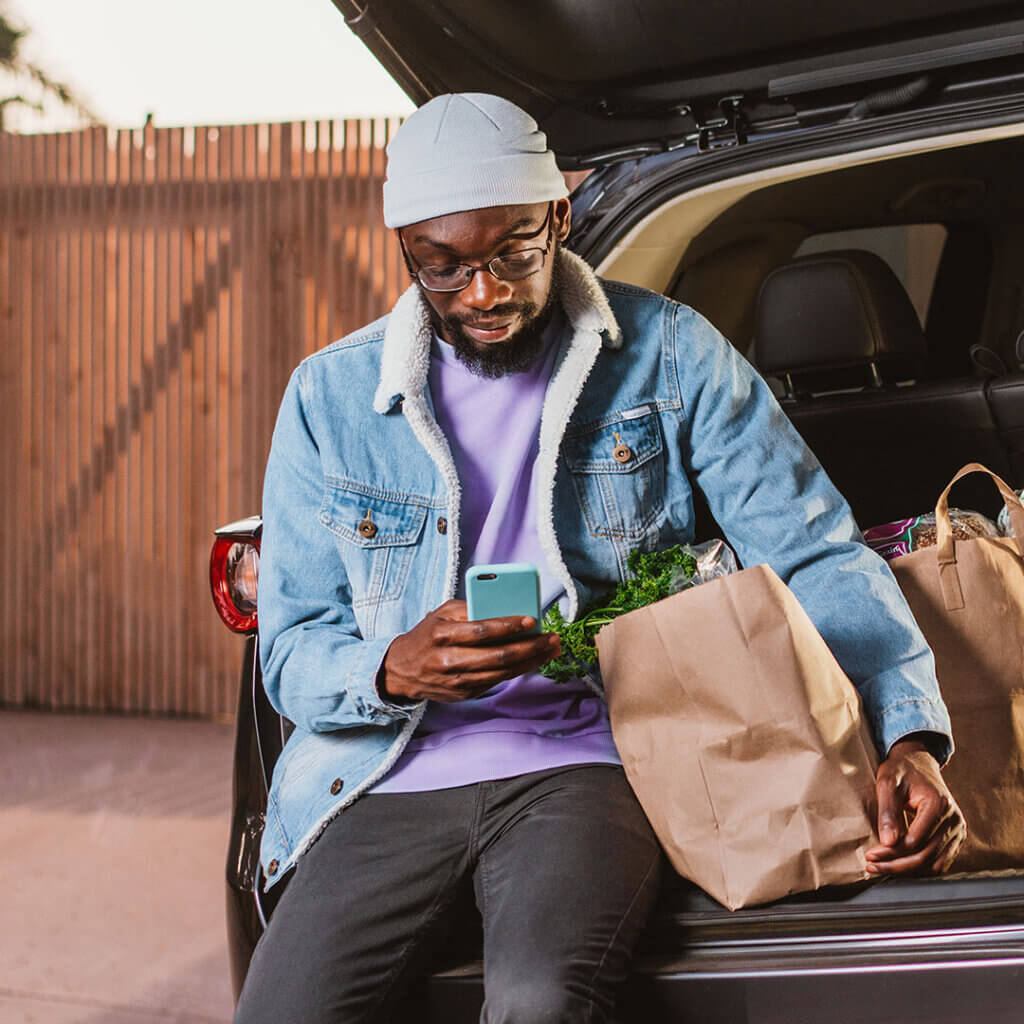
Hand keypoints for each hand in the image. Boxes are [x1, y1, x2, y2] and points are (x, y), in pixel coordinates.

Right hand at [377, 599, 560, 703]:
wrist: (401, 671)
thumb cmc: (426, 636)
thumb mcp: (440, 613)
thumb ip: (469, 607)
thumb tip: (505, 607)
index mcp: (443, 635)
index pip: (481, 630)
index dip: (508, 626)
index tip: (531, 621)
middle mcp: (450, 660)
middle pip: (498, 655)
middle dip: (530, 647)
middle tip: (552, 638)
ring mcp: (458, 681)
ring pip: (502, 672)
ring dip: (531, 661)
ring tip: (551, 650)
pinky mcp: (464, 694)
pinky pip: (497, 681)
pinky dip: (518, 670)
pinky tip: (533, 660)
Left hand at [865, 736, 966, 875]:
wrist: (918, 762)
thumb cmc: (901, 770)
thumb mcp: (887, 783)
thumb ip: (888, 811)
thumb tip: (888, 842)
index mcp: (939, 804)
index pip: (916, 840)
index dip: (892, 852)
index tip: (871, 855)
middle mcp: (954, 820)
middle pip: (926, 856)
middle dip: (897, 865)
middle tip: (872, 866)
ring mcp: (957, 831)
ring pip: (934, 864)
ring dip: (908, 871)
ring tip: (882, 868)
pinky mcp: (954, 838)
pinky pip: (939, 861)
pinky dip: (920, 867)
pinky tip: (898, 865)